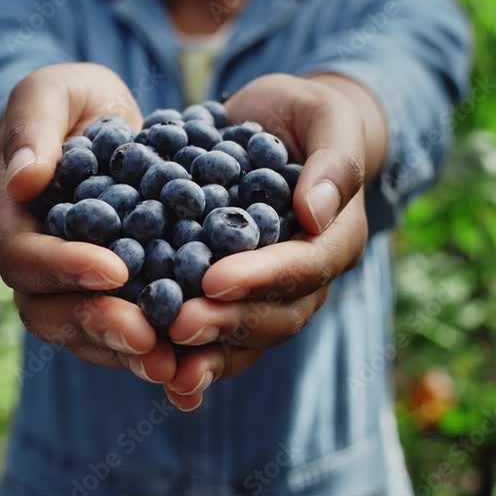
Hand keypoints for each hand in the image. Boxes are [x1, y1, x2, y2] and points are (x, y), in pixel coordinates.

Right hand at [0, 63, 175, 382]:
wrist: (107, 126)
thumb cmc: (74, 102)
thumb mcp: (54, 91)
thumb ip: (32, 126)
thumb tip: (22, 180)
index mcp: (9, 218)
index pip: (24, 256)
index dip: (65, 268)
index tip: (115, 270)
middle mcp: (33, 264)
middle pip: (49, 312)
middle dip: (97, 325)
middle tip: (146, 337)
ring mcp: (67, 288)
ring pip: (85, 336)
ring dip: (126, 353)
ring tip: (173, 364)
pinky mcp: (109, 300)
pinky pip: (122, 335)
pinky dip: (153, 350)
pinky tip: (192, 362)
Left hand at [162, 73, 386, 409]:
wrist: (279, 128)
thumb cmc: (306, 115)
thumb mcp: (325, 116)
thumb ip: (332, 161)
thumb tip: (315, 212)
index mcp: (335, 239)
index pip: (305, 266)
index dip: (262, 276)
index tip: (215, 279)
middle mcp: (307, 279)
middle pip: (275, 315)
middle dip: (228, 323)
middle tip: (179, 326)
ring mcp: (271, 296)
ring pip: (247, 339)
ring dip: (208, 356)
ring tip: (165, 370)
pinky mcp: (235, 299)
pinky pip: (219, 338)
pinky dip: (192, 360)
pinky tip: (159, 379)